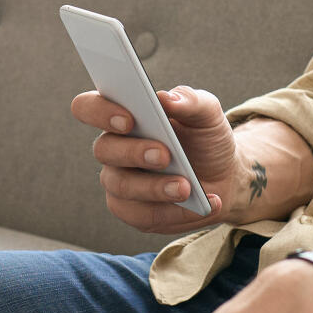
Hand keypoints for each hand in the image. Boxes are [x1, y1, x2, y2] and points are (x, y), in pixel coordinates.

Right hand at [70, 84, 245, 234]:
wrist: (224, 177)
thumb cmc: (205, 139)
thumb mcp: (207, 114)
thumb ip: (190, 101)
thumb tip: (167, 98)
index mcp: (123, 114)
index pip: (88, 107)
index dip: (100, 112)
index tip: (129, 119)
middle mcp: (114, 147)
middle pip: (103, 149)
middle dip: (134, 152)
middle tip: (165, 155)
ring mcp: (119, 180)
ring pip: (121, 185)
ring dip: (155, 187)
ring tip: (187, 187)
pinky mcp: (132, 211)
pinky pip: (142, 215)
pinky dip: (174, 211)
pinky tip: (200, 205)